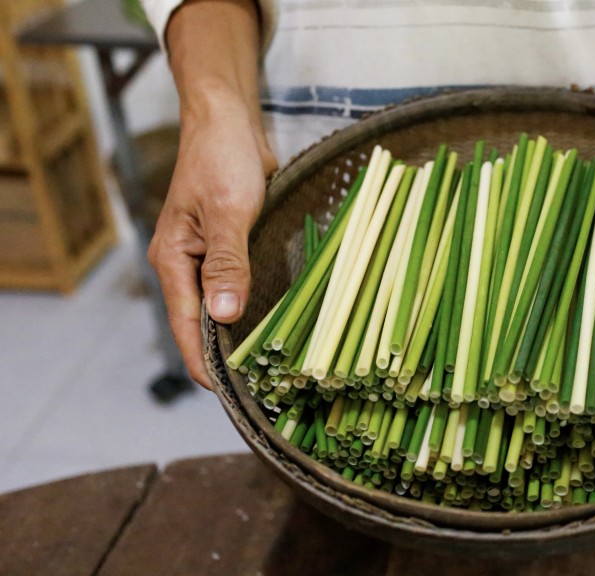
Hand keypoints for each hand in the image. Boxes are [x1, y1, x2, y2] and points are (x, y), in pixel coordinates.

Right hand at [148, 98, 276, 387]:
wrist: (228, 121)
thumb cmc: (222, 159)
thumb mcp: (228, 211)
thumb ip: (227, 263)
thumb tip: (224, 315)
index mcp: (174, 260)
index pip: (187, 325)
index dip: (204, 362)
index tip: (229, 393)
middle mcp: (187, 264)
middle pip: (202, 323)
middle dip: (225, 355)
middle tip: (261, 386)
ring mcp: (209, 257)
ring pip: (223, 307)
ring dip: (241, 332)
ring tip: (271, 366)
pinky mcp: (231, 248)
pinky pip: (239, 286)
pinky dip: (254, 306)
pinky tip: (277, 322)